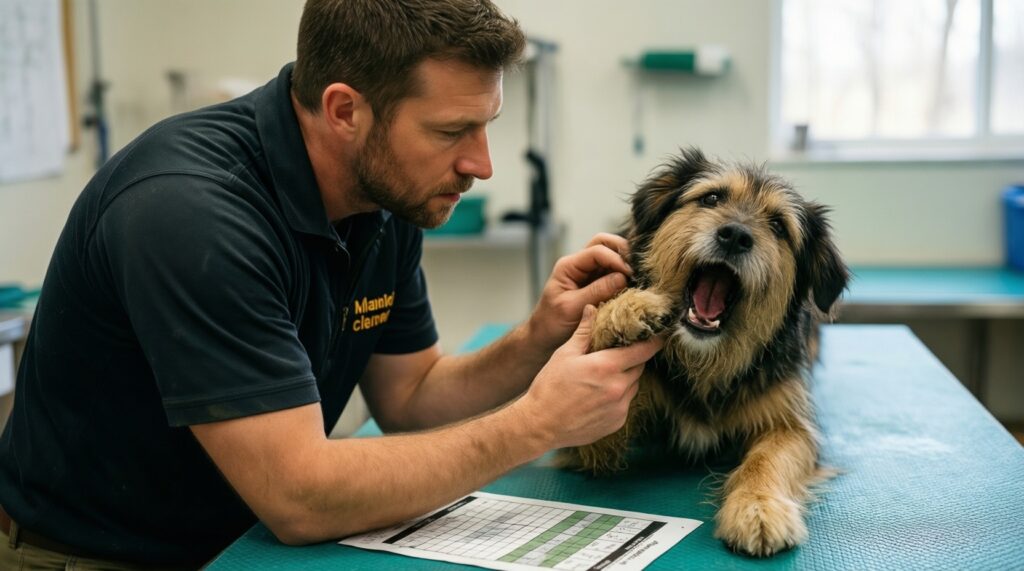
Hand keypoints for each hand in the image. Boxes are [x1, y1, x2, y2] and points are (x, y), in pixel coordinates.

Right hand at [515, 305, 662, 449]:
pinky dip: (618, 397)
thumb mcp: (564, 354)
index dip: (654, 342)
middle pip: (639, 367)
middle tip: (617, 355)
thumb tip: (591, 309)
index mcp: (607, 367)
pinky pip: (625, 404)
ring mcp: (619, 408)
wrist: (540, 425)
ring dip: (625, 379)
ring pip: (633, 386)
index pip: (643, 351)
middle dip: (632, 359)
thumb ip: (583, 332)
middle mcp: (618, 388)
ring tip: (604, 377)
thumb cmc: (549, 386)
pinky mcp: (617, 422)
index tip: (660, 336)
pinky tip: (598, 396)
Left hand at [527, 233, 632, 351]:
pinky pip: (613, 272)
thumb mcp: (572, 307)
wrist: (544, 337)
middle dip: (623, 251)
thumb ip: (596, 291)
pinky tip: (633, 285)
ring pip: (611, 255)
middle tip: (637, 269)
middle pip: (605, 243)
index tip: (630, 274)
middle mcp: (579, 264)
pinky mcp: (596, 284)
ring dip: (625, 263)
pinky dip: (624, 275)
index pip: (597, 250)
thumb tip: (623, 277)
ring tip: (637, 277)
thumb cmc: (552, 323)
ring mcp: (588, 273)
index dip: (616, 259)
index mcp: (568, 266)